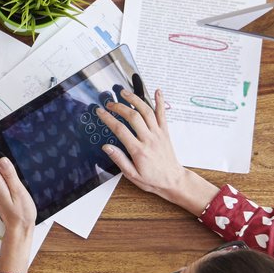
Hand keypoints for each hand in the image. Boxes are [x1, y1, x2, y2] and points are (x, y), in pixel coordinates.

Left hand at [0, 151, 35, 272]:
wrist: (19, 228)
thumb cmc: (21, 213)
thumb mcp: (19, 192)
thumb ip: (10, 175)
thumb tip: (2, 159)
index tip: (10, 151)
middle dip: (6, 160)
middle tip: (19, 168)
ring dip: (8, 169)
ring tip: (20, 179)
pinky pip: (1, 176)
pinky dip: (9, 176)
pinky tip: (18, 184)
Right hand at [95, 89, 214, 215]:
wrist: (173, 180)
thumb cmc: (152, 179)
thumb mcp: (132, 175)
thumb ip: (119, 159)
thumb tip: (107, 147)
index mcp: (138, 150)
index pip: (120, 130)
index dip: (108, 118)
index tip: (100, 112)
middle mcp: (149, 139)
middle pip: (133, 116)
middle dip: (119, 106)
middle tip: (109, 103)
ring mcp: (158, 134)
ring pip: (146, 112)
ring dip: (135, 100)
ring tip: (125, 93)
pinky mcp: (165, 132)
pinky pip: (162, 114)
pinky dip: (160, 102)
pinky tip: (158, 91)